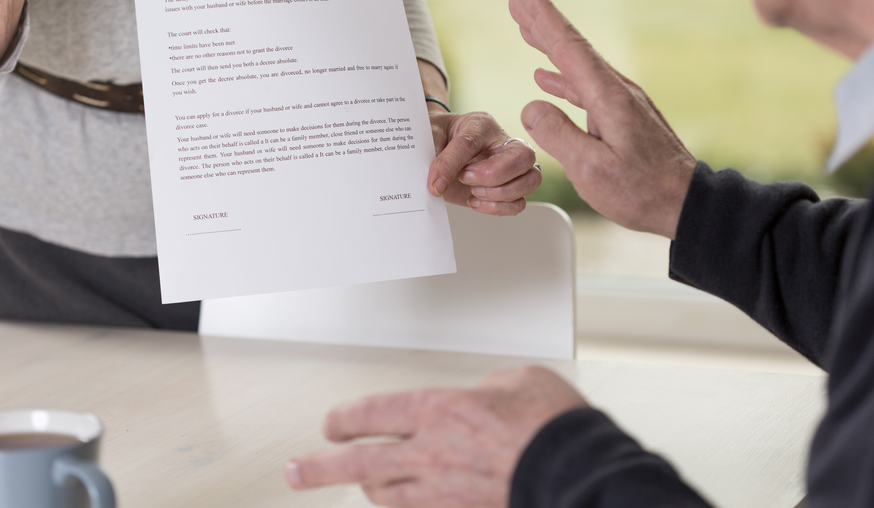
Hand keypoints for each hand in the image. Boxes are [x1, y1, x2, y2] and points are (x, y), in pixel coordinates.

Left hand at [286, 366, 585, 507]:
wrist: (577, 473)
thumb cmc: (551, 424)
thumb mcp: (515, 380)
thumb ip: (483, 387)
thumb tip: (478, 396)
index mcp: (437, 410)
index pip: (370, 413)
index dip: (345, 418)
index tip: (332, 423)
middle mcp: (429, 454)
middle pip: (358, 463)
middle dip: (319, 467)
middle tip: (296, 471)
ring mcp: (443, 493)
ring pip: (384, 497)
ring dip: (367, 489)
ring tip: (358, 485)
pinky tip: (401, 505)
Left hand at [427, 110, 540, 215]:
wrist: (439, 146)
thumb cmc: (440, 137)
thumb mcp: (431, 139)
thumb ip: (436, 157)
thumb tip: (437, 184)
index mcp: (481, 124)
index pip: (473, 142)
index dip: (452, 164)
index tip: (436, 180)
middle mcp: (502, 144)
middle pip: (523, 156)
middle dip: (492, 175)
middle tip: (464, 179)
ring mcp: (509, 167)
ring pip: (531, 180)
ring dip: (500, 194)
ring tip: (472, 192)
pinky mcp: (506, 188)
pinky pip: (519, 203)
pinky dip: (499, 208)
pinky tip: (475, 201)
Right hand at [509, 0, 696, 238]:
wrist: (685, 203)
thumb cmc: (641, 190)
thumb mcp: (590, 168)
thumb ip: (556, 134)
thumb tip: (531, 105)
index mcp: (607, 98)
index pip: (568, 48)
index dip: (543, 18)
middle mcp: (616, 91)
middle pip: (572, 47)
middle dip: (542, 21)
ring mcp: (621, 102)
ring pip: (577, 65)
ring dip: (549, 46)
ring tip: (526, 30)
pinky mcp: (623, 116)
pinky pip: (584, 86)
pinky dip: (561, 77)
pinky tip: (546, 79)